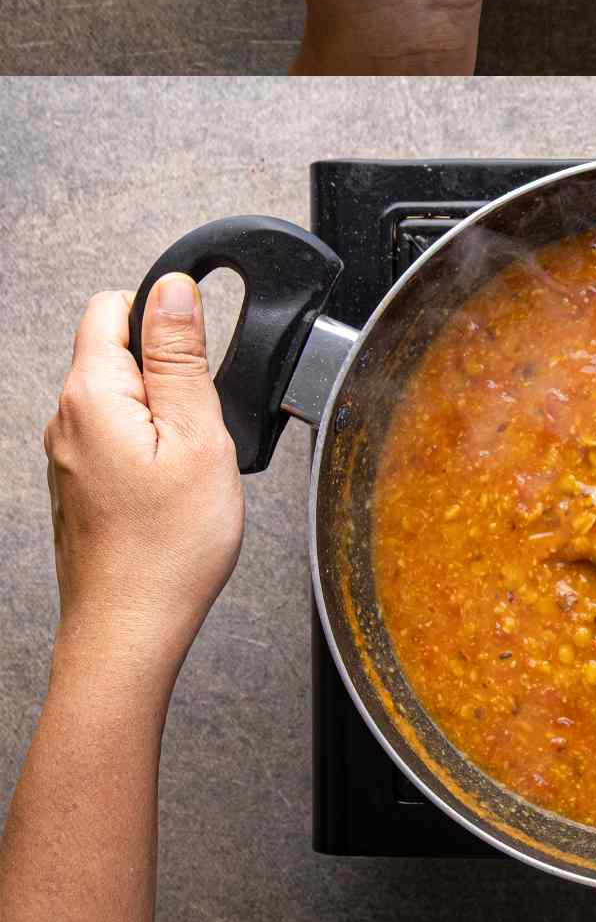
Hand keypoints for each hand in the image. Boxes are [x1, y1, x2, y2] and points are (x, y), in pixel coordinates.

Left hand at [44, 280, 243, 696]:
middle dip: (169, 369)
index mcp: (91, 394)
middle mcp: (66, 419)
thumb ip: (181, 354)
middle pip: (117, 349)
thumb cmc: (167, 548)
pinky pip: (118, 435)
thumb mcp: (198, 434)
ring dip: (163, 411)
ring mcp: (68, 454)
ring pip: (122, 395)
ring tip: (190, 463)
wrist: (130, 631)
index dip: (164, 313)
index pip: (114, 304)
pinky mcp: (80, 483)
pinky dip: (151, 445)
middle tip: (202, 425)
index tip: (199, 355)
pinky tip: (172, 488)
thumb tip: (173, 289)